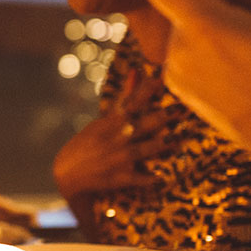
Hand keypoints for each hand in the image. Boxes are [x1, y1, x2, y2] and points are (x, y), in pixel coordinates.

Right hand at [52, 69, 174, 197]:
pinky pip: (138, 179)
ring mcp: (119, 158)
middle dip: (162, 117)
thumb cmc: (89, 142)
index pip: (132, 102)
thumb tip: (136, 70)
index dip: (146, 91)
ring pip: (144, 149)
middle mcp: (117, 138)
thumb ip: (126, 97)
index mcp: (112, 122)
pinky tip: (162, 179)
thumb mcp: (103, 120)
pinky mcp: (121, 178)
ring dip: (161, 144)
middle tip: (182, 108)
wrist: (69, 173)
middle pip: (144, 125)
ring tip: (176, 138)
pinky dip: (149, 179)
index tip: (161, 79)